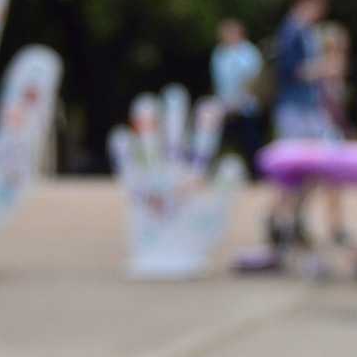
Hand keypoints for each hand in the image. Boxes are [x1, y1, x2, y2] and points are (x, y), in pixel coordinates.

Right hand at [109, 85, 245, 279]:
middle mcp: (175, 169)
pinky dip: (123, 150)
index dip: (206, 125)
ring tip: (147, 102)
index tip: (210, 106)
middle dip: (175, 115)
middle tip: (175, 94)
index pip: (203, 143)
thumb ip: (225, 189)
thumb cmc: (197, 239)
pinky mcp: (133, 187)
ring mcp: (153, 177)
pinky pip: (126, 164)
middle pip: (175, 135)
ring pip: (150, 143)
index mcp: (198, 173)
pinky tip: (124, 135)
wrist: (169, 262)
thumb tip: (232, 161)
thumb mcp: (216, 214)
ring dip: (148, 123)